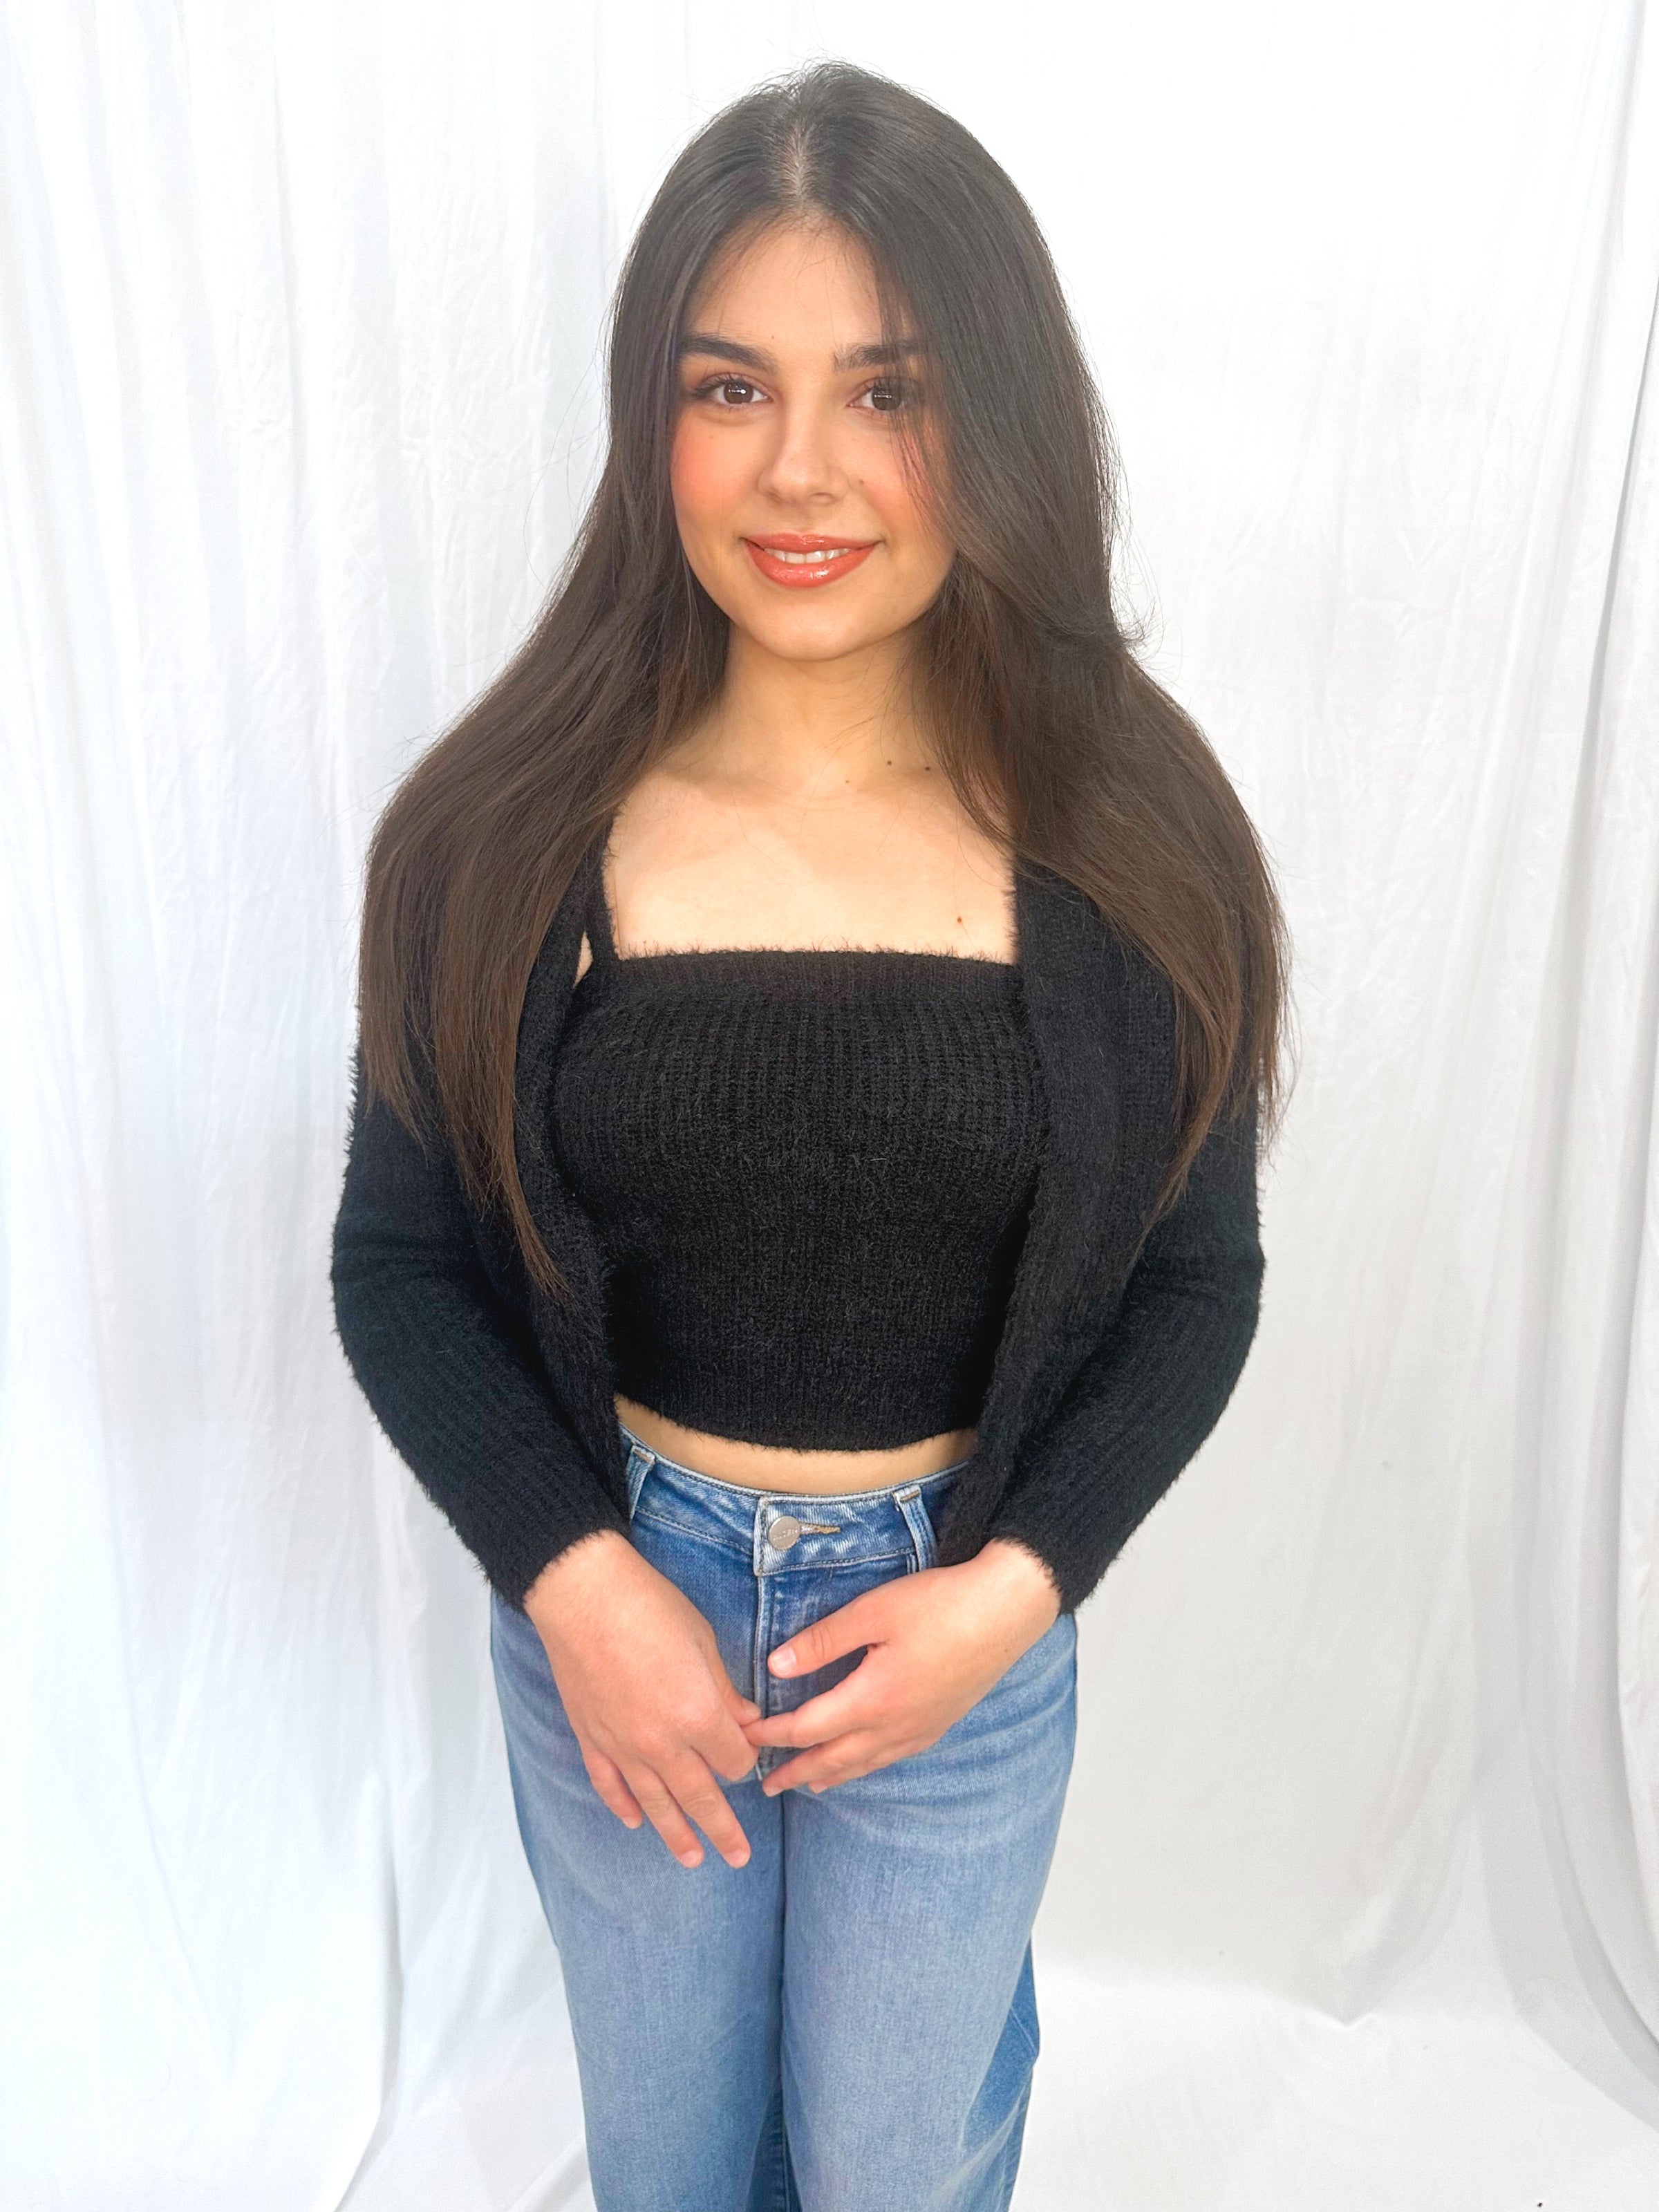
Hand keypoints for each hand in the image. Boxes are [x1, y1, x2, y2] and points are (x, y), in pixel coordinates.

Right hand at [523, 1531, 761, 1870]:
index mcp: (698, 1716)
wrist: (583, 1594)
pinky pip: (609, 1785)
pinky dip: (622, 1806)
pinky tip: (634, 1822)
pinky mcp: (591, 1738)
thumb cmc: (650, 1608)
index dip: (746, 1759)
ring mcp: (623, 1746)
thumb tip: (748, 1723)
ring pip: (655, 1804)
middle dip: (723, 1829)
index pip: (734, 1761)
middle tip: (739, 1856)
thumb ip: (727, 1693)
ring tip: (694, 1860)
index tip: (748, 1749)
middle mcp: (662, 1743)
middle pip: (701, 1798)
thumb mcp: (704, 1643)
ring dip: (676, 1835)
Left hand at [739, 1539, 1062, 1795]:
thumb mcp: (872, 1612)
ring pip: (864, 1764)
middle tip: (764, 1785)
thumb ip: (821, 1641)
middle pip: (832, 1759)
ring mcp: (918, 1729)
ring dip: (829, 1774)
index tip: (743, 1736)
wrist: (1005, 1611)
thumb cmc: (940, 1605)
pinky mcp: (938, 1724)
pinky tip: (863, 1761)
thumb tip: (774, 1666)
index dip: (771, 1734)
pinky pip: (891, 1757)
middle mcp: (893, 1726)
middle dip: (794, 1771)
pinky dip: (865, 1766)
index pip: (806, 1727)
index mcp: (871, 1699)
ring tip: (807, 1783)